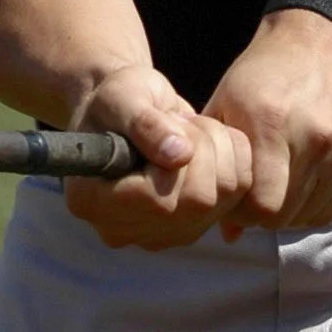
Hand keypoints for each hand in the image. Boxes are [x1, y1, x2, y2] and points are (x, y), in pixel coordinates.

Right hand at [63, 65, 253, 249]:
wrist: (128, 110)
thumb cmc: (117, 99)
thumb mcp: (123, 97)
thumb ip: (146, 124)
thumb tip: (180, 155)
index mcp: (93, 201)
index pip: (157, 201)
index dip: (176, 160)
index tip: (165, 124)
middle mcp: (124, 229)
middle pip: (197, 201)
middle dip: (201, 146)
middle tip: (177, 121)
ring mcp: (160, 234)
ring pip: (222, 196)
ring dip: (216, 147)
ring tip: (185, 129)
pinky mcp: (191, 228)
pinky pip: (238, 193)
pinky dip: (232, 156)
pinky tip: (201, 143)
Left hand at [203, 9, 331, 235]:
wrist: (322, 38)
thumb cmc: (264, 74)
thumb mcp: (226, 104)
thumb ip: (219, 165)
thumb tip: (227, 234)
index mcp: (271, 123)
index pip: (261, 207)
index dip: (243, 213)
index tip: (236, 199)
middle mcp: (315, 136)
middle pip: (287, 214)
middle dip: (265, 213)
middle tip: (257, 193)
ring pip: (314, 213)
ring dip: (293, 208)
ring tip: (282, 182)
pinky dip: (319, 200)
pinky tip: (306, 179)